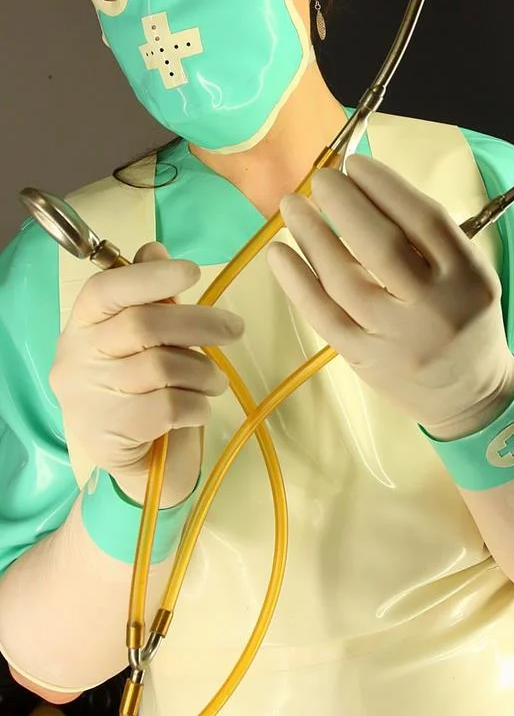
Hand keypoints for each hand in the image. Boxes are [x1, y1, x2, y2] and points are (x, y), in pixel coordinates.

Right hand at [50, 242, 243, 505]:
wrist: (136, 466)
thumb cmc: (143, 390)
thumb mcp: (144, 341)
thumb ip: (149, 297)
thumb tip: (157, 249)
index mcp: (82, 325)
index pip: (105, 290)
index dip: (150, 277)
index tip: (192, 270)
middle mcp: (76, 359)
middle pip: (143, 326)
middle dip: (200, 323)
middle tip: (236, 329)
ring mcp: (89, 399)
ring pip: (162, 367)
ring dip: (203, 371)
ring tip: (214, 381)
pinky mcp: (111, 434)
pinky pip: (170, 407)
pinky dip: (197, 404)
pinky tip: (199, 407)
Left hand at [267, 155, 513, 439]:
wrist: (468, 396)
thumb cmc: (464, 318)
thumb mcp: (469, 273)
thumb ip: (428, 239)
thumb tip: (365, 188)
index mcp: (468, 278)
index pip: (424, 221)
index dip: (385, 186)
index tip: (356, 164)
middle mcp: (433, 309)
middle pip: (381, 247)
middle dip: (344, 204)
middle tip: (322, 179)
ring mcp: (395, 339)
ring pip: (344, 280)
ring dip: (311, 236)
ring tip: (292, 205)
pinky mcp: (363, 359)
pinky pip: (322, 315)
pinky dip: (296, 281)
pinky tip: (279, 252)